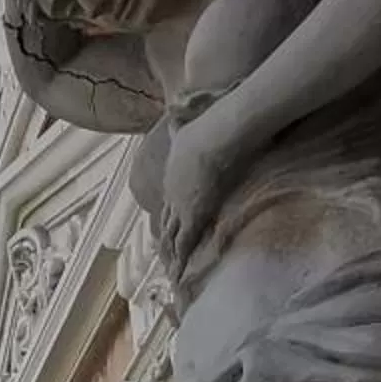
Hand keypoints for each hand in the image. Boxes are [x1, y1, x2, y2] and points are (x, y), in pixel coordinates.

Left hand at [159, 111, 238, 257]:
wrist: (217, 133)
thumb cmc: (214, 126)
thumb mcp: (190, 124)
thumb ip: (183, 123)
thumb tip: (177, 107)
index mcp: (173, 173)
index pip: (169, 200)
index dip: (168, 215)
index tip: (166, 226)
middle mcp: (172, 191)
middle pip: (166, 221)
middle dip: (164, 239)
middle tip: (162, 256)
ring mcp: (181, 205)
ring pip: (172, 236)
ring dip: (170, 254)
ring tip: (169, 271)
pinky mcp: (193, 215)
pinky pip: (184, 243)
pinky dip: (181, 260)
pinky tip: (178, 274)